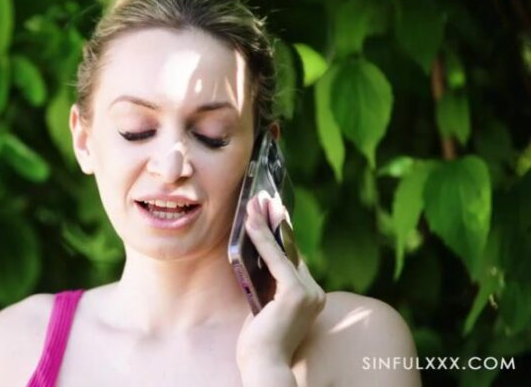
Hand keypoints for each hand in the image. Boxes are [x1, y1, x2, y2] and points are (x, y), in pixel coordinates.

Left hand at [236, 190, 325, 379]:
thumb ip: (267, 287)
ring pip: (283, 251)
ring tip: (253, 203)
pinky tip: (250, 223)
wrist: (265, 367)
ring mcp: (309, 293)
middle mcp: (315, 294)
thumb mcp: (264, 308)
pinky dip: (261, 239)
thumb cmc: (260, 344)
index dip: (280, 235)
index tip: (271, 212)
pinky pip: (275, 259)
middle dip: (275, 223)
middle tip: (262, 199)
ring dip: (265, 224)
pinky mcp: (296, 293)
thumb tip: (256, 261)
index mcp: (311, 298)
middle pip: (290, 251)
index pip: (292, 260)